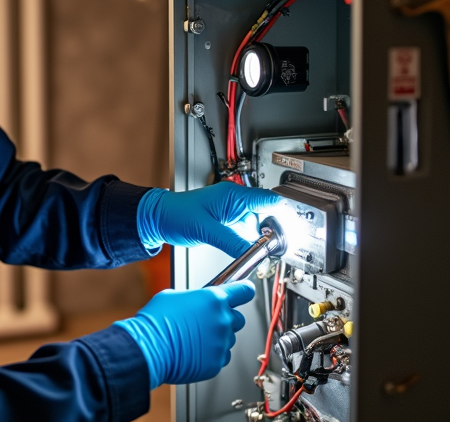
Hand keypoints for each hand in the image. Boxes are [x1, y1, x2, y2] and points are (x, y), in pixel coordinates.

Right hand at [115, 281, 254, 387]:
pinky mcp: (216, 362)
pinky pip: (221, 356)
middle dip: (226, 318)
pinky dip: (211, 354)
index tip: (244, 291)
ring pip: (228, 339)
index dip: (244, 290)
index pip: (243, 291)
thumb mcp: (173, 296)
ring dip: (217, 337)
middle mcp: (222, 321)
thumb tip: (197, 301)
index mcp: (214, 299)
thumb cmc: (156, 321)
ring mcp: (221, 343)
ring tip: (195, 338)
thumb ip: (195, 298)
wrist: (149, 348)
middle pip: (238, 318)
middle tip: (207, 321)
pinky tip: (194, 350)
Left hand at [137, 183, 284, 257]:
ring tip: (261, 253)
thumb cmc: (176, 214)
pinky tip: (250, 253)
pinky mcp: (228, 225)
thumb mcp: (206, 230)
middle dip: (274, 232)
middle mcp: (237, 202)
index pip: (269, 201)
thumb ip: (231, 241)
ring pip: (258, 227)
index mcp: (234, 195)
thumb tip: (253, 253)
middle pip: (268, 216)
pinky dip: (251, 244)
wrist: (159, 219)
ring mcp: (233, 214)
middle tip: (275, 248)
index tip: (290, 231)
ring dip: (262, 240)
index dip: (284, 215)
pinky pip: (247, 234)